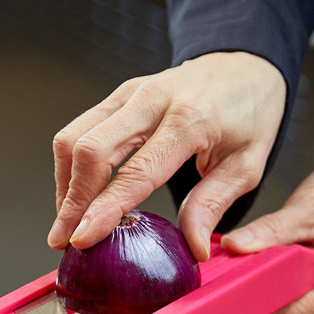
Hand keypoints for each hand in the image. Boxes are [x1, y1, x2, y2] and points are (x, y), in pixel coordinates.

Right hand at [48, 51, 286, 260]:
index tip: (82, 239)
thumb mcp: (246, 166)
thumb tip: (193, 248)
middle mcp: (152, 100)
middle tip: (64, 239)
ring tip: (67, 222)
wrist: (245, 64)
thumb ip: (212, 205)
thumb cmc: (249, 115)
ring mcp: (130, 93)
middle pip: (89, 150)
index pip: (135, 172)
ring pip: (73, 137)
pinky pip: (79, 129)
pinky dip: (71, 167)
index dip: (103, 210)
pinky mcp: (118, 96)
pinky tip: (77, 195)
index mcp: (190, 119)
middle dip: (70, 201)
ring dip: (64, 184)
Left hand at [222, 156, 313, 313]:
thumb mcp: (310, 209)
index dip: (256, 297)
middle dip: (263, 285)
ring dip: (272, 279)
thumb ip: (270, 230)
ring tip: (278, 250)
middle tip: (254, 255)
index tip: (233, 280)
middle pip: (284, 309)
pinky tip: (284, 256)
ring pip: (286, 301)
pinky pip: (294, 292)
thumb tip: (235, 245)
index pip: (286, 313)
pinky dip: (281, 276)